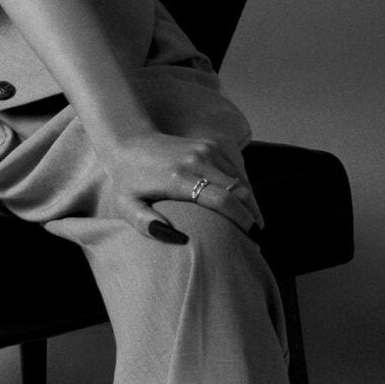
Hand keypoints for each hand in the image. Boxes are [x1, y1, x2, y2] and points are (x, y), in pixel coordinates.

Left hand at [97, 129, 263, 243]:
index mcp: (179, 177)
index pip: (223, 200)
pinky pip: (235, 170)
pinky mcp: (210, 145)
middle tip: (257, 240)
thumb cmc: (127, 181)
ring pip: (241, 180)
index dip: (242, 221)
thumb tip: (180, 240)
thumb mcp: (126, 206)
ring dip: (250, 204)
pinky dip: (243, 190)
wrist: (128, 142)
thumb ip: (147, 224)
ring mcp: (206, 150)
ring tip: (253, 227)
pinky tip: (243, 208)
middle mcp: (197, 160)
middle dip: (252, 216)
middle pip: (239, 191)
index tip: (252, 242)